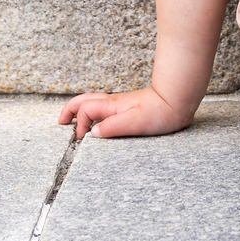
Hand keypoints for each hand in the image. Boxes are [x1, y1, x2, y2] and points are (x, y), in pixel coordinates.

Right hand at [58, 86, 192, 139]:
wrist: (178, 101)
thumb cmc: (160, 112)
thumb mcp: (135, 123)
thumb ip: (112, 127)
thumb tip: (92, 134)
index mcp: (112, 106)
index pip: (85, 111)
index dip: (79, 124)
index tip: (81, 139)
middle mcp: (113, 103)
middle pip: (84, 101)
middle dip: (69, 110)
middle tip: (61, 122)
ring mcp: (120, 105)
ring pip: (93, 102)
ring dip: (79, 109)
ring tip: (72, 120)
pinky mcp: (128, 108)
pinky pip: (103, 107)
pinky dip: (92, 111)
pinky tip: (97, 120)